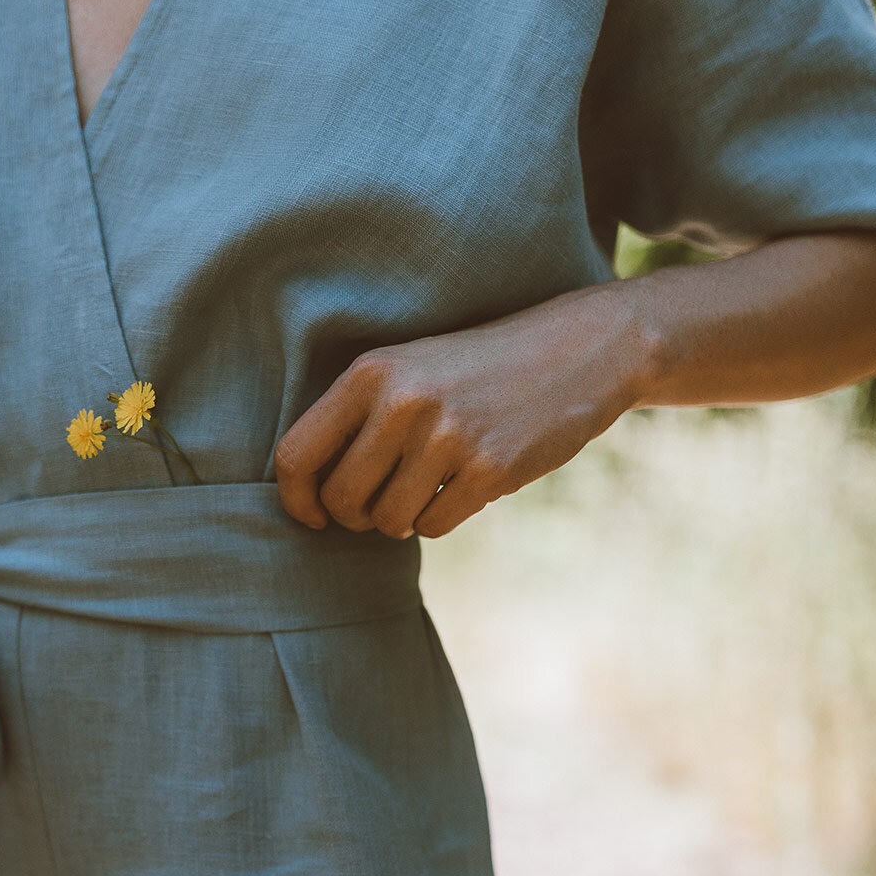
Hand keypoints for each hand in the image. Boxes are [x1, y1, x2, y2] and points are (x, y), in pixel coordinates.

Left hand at [275, 284, 647, 538]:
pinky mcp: (489, 469)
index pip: (296, 455)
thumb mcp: (410, 368)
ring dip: (401, 519)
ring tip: (427, 488)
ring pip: (387, 520)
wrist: (580, 350)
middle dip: (356, 516)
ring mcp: (447, 436)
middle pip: (341, 500)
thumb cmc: (479, 369)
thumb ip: (358, 417)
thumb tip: (309, 495)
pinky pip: (433, 525)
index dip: (297, 499)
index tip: (313, 515)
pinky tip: (463, 486)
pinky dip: (440, 518)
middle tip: (381, 503)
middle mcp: (402, 402)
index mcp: (370, 373)